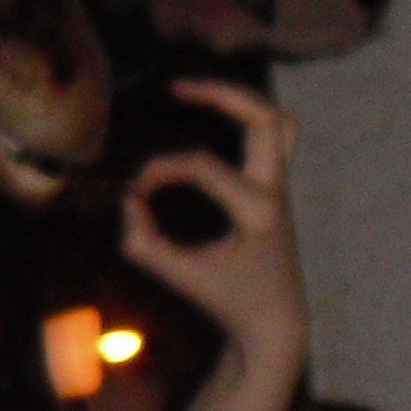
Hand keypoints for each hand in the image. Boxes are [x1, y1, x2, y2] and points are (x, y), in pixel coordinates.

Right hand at [118, 79, 306, 369]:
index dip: (160, 170)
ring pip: (279, 121)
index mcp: (257, 211)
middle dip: (221, 95)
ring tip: (199, 92)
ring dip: (242, 100)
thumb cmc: (228, 300)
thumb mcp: (179, 276)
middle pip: (263, 118)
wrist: (274, 321)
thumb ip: (145, 242)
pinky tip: (212, 119)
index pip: (202, 166)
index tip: (136, 192)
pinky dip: (248, 119)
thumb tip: (129, 201)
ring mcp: (281, 186)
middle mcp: (275, 190)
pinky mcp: (277, 188)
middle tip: (176, 89)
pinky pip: (274, 138)